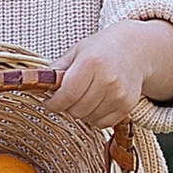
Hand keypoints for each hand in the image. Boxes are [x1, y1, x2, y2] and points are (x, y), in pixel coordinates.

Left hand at [53, 18, 172, 125]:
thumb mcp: (76, 51)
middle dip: (67, 106)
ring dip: (81, 112)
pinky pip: (103, 123)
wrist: (135, 50)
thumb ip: (56, 69)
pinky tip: (97, 102)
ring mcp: (119, 94)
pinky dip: (95, 117)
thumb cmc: (101, 49)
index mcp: (92, 62)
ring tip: (85, 96)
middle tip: (69, 96)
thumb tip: (37, 84)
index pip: (67, 95)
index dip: (53, 103)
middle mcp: (108, 79)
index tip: (48, 101)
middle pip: (77, 109)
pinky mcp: (128, 105)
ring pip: (88, 118)